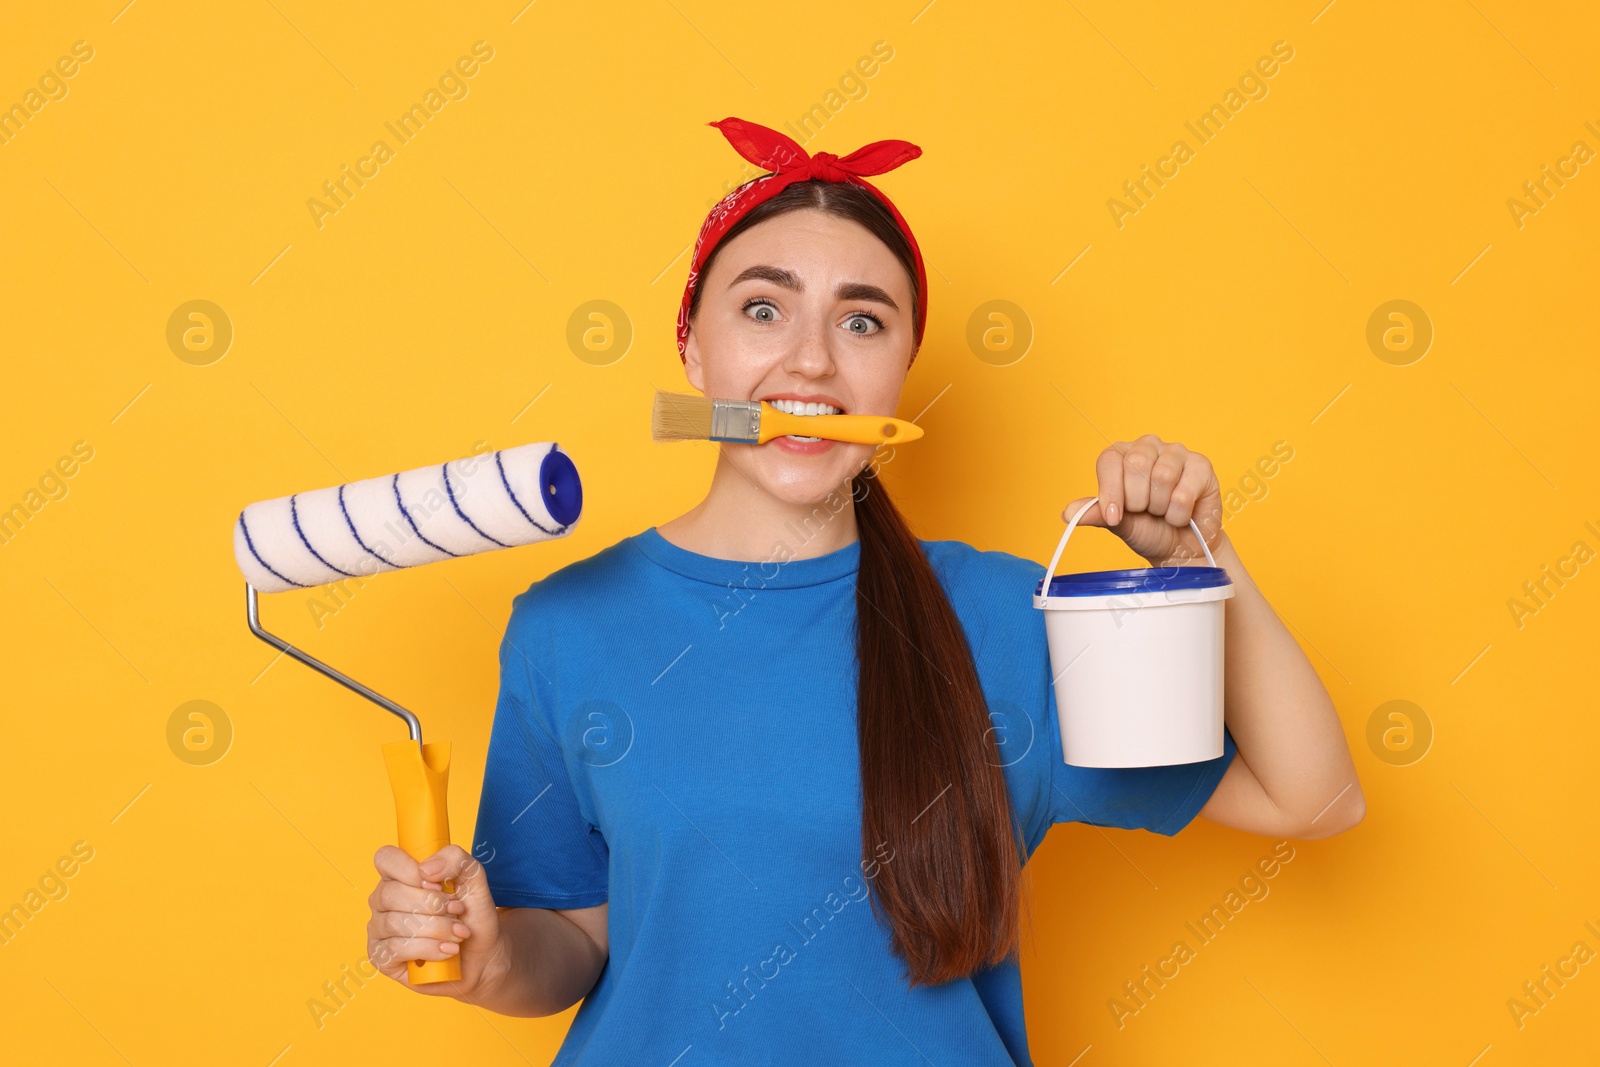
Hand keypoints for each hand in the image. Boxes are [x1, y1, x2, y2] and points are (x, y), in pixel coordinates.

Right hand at [367, 844, 507, 997]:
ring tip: (458, 933)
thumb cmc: (472, 914)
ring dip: (436, 928)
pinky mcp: (382, 957)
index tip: (437, 884)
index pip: (386, 859)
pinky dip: (428, 948)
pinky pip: (396, 949)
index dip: (410, 870)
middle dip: (432, 904)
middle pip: (390, 894)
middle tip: (456, 911)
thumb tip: (426, 869)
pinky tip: (447, 950)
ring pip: (395, 922)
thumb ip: (455, 859)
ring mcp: (379, 929)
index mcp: (399, 875)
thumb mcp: (473, 878)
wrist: (483, 953)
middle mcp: (383, 900)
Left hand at [1061, 434, 1225, 566]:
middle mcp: (1148, 447)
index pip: (1110, 460)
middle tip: (1145, 512)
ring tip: (1163, 512)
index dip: (1111, 491)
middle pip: (1136, 465)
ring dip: (1160, 507)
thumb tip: (1068, 513)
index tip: (1115, 515)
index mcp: (1122, 455)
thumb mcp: (1118, 523)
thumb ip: (1096, 514)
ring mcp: (1176, 452)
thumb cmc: (1148, 530)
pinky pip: (1184, 492)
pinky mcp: (1201, 465)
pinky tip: (1182, 514)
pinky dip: (1179, 513)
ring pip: (1162, 476)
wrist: (1180, 547)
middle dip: (1138, 501)